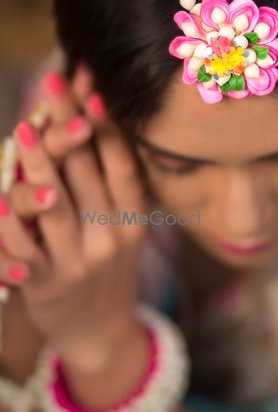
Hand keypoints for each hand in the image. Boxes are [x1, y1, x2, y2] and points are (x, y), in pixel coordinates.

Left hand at [0, 64, 150, 370]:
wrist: (102, 329)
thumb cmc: (109, 263)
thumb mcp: (122, 226)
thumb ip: (110, 181)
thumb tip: (95, 123)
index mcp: (132, 217)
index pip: (122, 164)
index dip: (109, 126)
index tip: (95, 89)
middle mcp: (110, 237)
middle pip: (87, 174)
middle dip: (69, 124)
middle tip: (54, 82)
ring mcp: (79, 262)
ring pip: (56, 210)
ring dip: (40, 168)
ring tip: (25, 131)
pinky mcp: (47, 285)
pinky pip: (25, 253)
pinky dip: (11, 229)